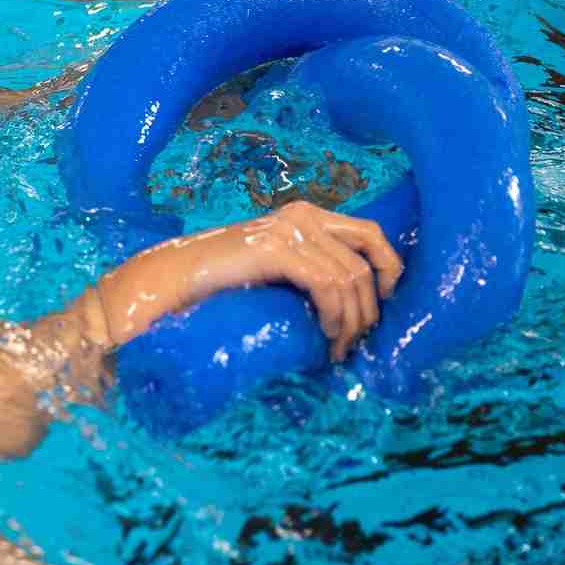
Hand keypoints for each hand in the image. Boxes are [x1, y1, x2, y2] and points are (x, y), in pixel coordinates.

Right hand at [207, 201, 403, 360]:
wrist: (175, 279)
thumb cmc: (222, 282)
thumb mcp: (276, 268)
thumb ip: (309, 268)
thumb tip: (356, 302)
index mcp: (304, 215)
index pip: (370, 233)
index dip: (389, 268)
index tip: (385, 303)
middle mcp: (301, 215)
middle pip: (363, 262)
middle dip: (368, 309)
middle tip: (355, 342)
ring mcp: (288, 230)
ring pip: (348, 279)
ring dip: (351, 322)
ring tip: (337, 349)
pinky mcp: (276, 249)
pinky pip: (327, 285)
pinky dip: (334, 315)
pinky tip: (325, 335)